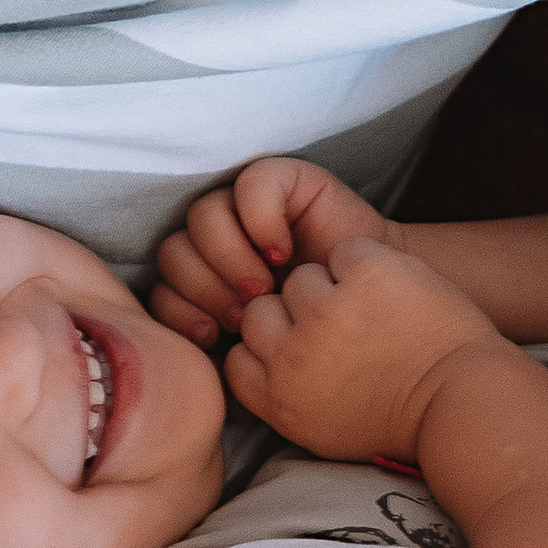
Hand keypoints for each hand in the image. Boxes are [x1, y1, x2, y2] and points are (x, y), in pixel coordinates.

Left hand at [152, 155, 400, 345]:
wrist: (383, 313)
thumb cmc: (323, 341)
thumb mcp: (261, 357)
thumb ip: (220, 362)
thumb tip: (182, 366)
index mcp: (206, 285)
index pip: (163, 293)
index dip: (180, 314)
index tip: (216, 338)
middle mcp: (219, 245)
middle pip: (174, 252)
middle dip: (205, 288)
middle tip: (245, 313)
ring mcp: (246, 209)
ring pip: (201, 217)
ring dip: (229, 258)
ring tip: (266, 287)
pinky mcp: (282, 182)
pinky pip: (250, 185)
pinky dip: (259, 220)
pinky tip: (282, 252)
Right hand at [225, 235, 500, 461]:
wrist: (463, 401)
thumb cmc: (399, 418)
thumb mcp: (320, 433)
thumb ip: (278, 398)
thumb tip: (250, 363)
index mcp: (280, 399)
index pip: (234, 358)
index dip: (267, 349)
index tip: (298, 354)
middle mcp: (294, 358)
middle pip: (258, 312)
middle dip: (296, 316)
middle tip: (344, 334)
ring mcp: (328, 312)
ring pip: (300, 278)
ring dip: (332, 289)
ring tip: (374, 316)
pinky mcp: (366, 274)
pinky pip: (346, 252)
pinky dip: (369, 265)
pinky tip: (392, 295)